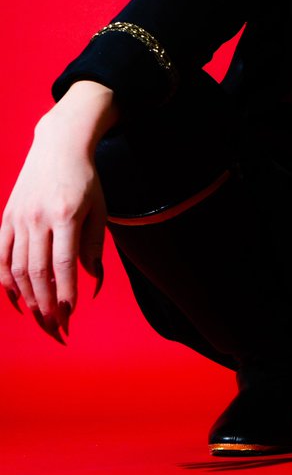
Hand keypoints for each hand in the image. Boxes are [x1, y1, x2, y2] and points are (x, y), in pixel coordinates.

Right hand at [0, 118, 107, 343]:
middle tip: (57, 328)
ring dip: (29, 299)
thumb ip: (95, 247)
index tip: (70, 314)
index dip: (65, 292)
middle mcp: (38, 218)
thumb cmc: (85, 180)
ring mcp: (18, 218)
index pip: (63, 264)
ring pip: (18, 268)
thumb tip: (93, 282)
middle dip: (46, 304)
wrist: (58, 146)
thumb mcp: (100, 209)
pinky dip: (6, 281)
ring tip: (42, 319)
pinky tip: (17, 300)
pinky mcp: (6, 218)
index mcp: (65, 215)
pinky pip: (1, 256)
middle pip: (38, 271)